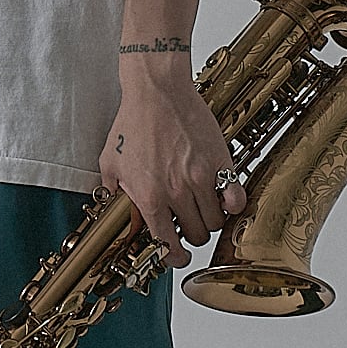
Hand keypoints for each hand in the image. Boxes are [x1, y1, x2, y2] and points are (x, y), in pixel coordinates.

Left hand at [100, 51, 246, 269]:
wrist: (157, 91)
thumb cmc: (133, 123)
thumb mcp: (109, 164)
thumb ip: (113, 195)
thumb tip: (117, 215)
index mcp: (150, 197)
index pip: (168, 245)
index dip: (174, 256)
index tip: (176, 255)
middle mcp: (178, 193)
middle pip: (198, 235)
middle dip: (193, 235)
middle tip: (188, 223)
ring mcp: (202, 178)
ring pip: (218, 221)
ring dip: (211, 219)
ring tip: (203, 208)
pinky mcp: (220, 162)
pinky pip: (237, 198)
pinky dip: (234, 204)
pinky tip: (225, 199)